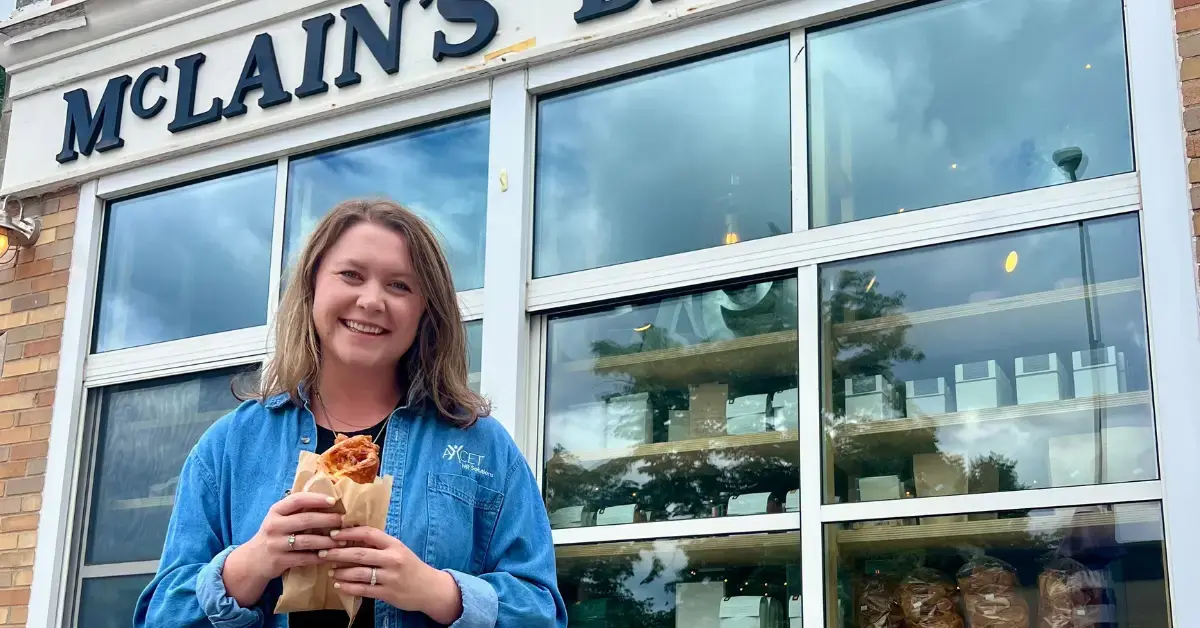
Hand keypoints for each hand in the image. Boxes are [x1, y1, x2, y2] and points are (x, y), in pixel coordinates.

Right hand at [223, 492, 344, 606]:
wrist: (253, 561)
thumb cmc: (275, 534)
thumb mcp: (280, 519)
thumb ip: (297, 510)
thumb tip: (329, 501)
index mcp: (276, 511)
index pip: (297, 500)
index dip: (316, 499)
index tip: (333, 501)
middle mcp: (274, 526)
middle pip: (305, 520)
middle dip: (327, 519)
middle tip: (343, 521)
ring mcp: (275, 544)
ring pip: (307, 541)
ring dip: (327, 541)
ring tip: (343, 541)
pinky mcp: (279, 561)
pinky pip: (304, 559)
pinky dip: (319, 557)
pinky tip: (331, 556)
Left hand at [322, 527, 462, 623]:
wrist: (430, 589)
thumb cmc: (410, 566)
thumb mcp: (398, 550)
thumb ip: (379, 544)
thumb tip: (351, 536)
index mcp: (395, 545)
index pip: (369, 534)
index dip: (349, 532)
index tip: (333, 533)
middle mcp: (393, 559)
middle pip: (360, 554)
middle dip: (338, 553)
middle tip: (322, 552)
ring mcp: (390, 577)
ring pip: (359, 573)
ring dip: (341, 572)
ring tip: (330, 570)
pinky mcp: (388, 594)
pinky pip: (363, 590)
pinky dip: (348, 587)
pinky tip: (339, 585)